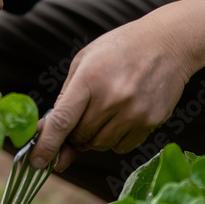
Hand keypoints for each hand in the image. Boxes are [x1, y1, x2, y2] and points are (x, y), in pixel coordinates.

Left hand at [31, 0, 204, 168]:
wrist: (167, 43)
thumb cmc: (120, 49)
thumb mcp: (85, 60)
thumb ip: (66, 96)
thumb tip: (51, 134)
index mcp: (89, 79)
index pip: (62, 120)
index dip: (47, 144)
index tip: (37, 161)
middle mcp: (112, 98)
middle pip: (80, 137)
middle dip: (73, 134)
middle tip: (81, 117)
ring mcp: (134, 112)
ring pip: (100, 145)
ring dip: (94, 137)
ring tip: (105, 110)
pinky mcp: (151, 122)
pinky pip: (122, 147)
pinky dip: (116, 139)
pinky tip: (123, 116)